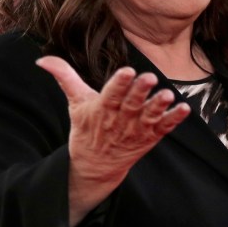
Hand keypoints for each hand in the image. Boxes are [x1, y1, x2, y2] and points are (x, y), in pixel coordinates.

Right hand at [35, 57, 189, 225]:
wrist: (96, 166)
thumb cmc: (87, 128)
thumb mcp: (75, 103)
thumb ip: (64, 77)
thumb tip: (42, 60)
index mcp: (102, 109)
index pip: (110, 95)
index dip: (119, 84)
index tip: (127, 71)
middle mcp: (120, 120)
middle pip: (131, 104)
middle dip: (140, 92)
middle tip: (149, 77)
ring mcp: (137, 130)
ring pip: (149, 117)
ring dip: (159, 106)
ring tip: (167, 95)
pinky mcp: (150, 137)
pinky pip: (164, 128)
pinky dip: (174, 119)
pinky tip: (185, 109)